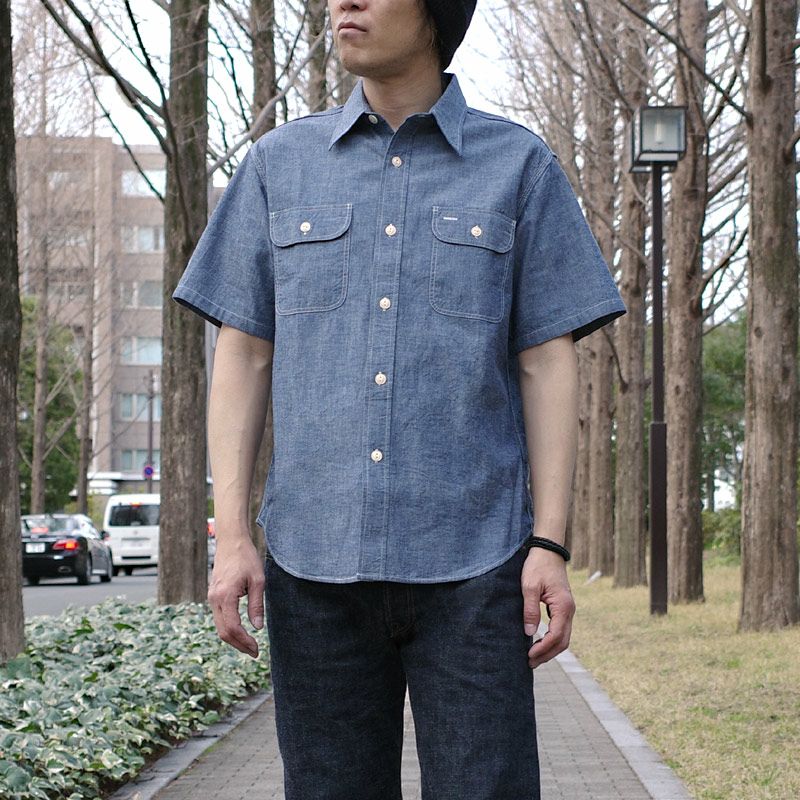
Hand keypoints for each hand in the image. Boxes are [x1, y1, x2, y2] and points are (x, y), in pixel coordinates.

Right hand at [207, 531, 264, 658]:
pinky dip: (229, 628)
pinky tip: (241, 631)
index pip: (233, 628)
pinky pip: (219, 618)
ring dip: (234, 638)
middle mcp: (215, 599)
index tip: (256, 649)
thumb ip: (256, 605)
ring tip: (249, 645)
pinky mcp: (213, 595)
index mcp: (226, 596)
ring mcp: (212, 597)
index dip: (244, 642)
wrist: (231, 541)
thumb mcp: (258, 580)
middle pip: (223, 632)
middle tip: (254, 652)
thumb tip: (258, 627)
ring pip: (220, 626)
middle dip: (239, 645)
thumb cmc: (246, 558)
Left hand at [521, 546, 575, 668]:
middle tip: (530, 663)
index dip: (543, 648)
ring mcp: (568, 609)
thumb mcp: (529, 587)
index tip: (528, 655)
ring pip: (563, 637)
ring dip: (550, 649)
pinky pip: (560, 628)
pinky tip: (539, 642)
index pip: (556, 636)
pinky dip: (552, 639)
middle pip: (563, 641)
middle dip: (547, 654)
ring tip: (534, 657)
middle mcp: (569, 610)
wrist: (547, 550)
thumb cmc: (537, 566)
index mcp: (563, 606)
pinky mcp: (563, 607)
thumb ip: (530, 610)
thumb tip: (530, 633)